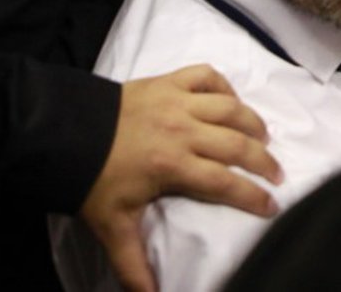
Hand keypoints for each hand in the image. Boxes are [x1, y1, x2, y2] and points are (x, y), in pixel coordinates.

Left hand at [80, 65, 281, 291]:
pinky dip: (224, 85)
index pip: (226, 183)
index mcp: (173, 165)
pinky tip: (230, 100)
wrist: (63, 134)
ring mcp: (177, 102)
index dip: (253, 196)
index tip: (273, 207)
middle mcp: (183, 130)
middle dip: (264, 161)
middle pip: (238, 144)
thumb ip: (133, 265)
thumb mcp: (112, 226)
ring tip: (264, 136)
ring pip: (230, 107)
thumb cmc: (92, 180)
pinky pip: (207, 76)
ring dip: (253, 122)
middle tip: (277, 174)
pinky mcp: (168, 82)